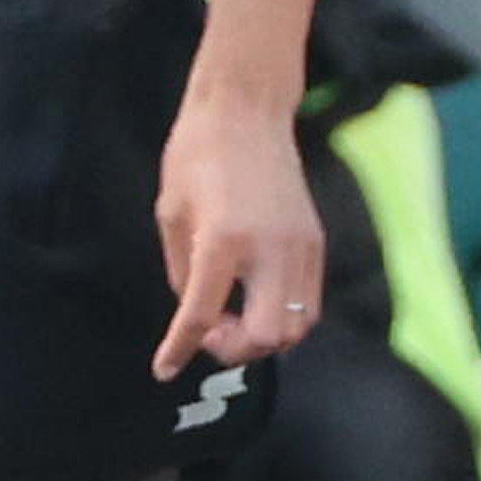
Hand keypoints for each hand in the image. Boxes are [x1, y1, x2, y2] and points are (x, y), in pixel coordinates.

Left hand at [152, 82, 325, 383]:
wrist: (246, 111)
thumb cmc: (197, 155)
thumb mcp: (171, 215)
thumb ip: (182, 272)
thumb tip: (194, 313)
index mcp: (223, 240)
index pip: (202, 314)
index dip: (180, 349)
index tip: (163, 369)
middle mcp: (271, 249)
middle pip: (267, 335)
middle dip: (234, 349)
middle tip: (207, 333)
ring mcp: (302, 247)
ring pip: (297, 326)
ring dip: (261, 338)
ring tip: (230, 318)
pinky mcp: (317, 242)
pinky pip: (310, 303)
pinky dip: (282, 318)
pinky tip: (253, 303)